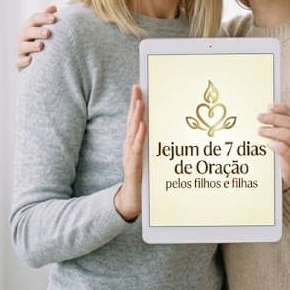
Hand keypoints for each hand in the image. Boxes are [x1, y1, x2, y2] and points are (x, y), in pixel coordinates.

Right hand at [15, 5, 57, 68]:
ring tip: (41, 46)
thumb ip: (46, 18)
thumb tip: (53, 7)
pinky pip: (19, 61)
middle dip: (38, 32)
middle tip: (48, 33)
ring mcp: (19, 49)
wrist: (30, 59)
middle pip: (28, 32)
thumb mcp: (41, 28)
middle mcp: (22, 36)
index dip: (43, 18)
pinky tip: (30, 60)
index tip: (54, 19)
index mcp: (29, 26)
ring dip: (31, 46)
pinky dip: (23, 61)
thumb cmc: (38, 39)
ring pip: (23, 46)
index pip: (34, 19)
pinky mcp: (17, 61)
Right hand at [114, 85, 145, 221]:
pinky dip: (139, 138)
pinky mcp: (134, 168)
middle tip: (137, 87)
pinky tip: (143, 127)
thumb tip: (160, 129)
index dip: (135, 104)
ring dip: (137, 117)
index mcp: (133, 144)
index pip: (134, 120)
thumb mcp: (148, 159)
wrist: (130, 202)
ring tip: (140, 102)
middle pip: (131, 122)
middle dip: (134, 103)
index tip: (139, 87)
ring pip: (133, 133)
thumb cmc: (142, 180)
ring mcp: (130, 157)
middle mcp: (129, 147)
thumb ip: (151, 145)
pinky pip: (137, 151)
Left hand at [257, 103, 289, 190]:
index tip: (269, 106)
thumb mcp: (277, 141)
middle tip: (259, 117)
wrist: (284, 183)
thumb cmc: (278, 159)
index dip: (282, 109)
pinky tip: (267, 144)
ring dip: (272, 131)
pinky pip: (286, 150)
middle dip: (274, 118)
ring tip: (259, 131)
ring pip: (288, 135)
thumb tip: (264, 112)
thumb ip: (275, 129)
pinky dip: (275, 145)